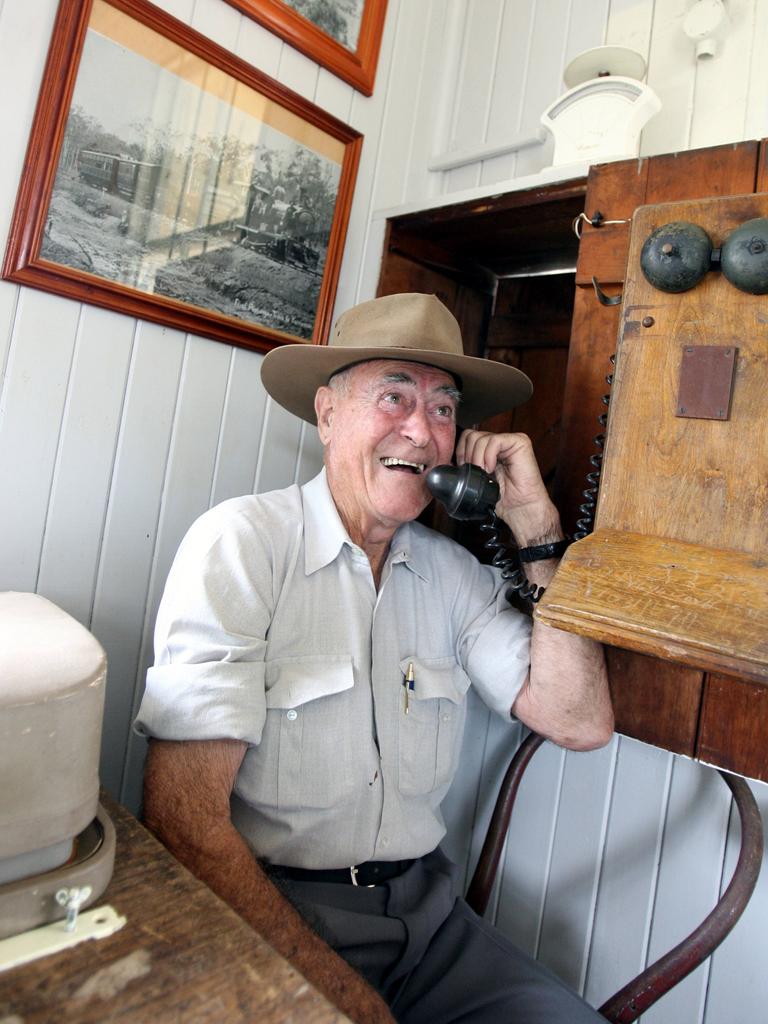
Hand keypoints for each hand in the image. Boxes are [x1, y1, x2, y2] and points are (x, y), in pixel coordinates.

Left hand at [455, 430, 560, 544]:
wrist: (520, 508)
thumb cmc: (502, 499)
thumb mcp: (476, 480)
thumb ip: (467, 467)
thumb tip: (448, 463)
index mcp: (489, 450)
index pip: (468, 437)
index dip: (461, 451)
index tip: (462, 467)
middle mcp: (499, 442)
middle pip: (472, 435)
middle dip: (468, 454)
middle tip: (474, 471)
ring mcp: (510, 441)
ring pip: (481, 437)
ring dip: (478, 458)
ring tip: (485, 472)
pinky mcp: (520, 442)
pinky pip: (495, 440)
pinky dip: (489, 455)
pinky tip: (492, 468)